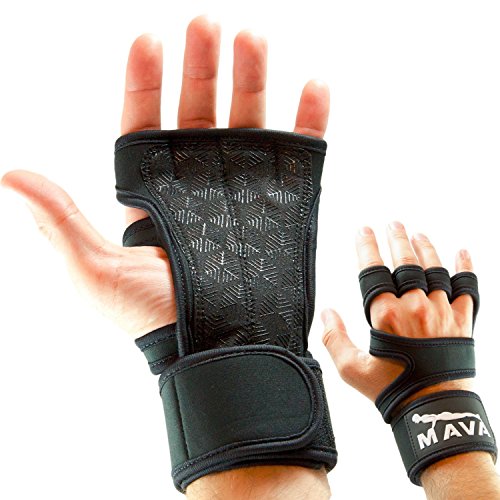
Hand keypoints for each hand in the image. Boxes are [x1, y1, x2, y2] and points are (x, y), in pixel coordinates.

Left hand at [0, 15, 329, 339]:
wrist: (215, 353)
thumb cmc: (152, 319)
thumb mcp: (94, 272)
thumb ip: (59, 221)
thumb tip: (8, 175)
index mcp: (152, 192)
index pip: (145, 123)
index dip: (145, 82)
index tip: (148, 39)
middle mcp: (197, 182)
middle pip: (199, 111)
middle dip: (202, 66)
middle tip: (209, 23)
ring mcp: (243, 189)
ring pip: (249, 122)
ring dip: (252, 78)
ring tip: (253, 38)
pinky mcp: (282, 204)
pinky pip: (299, 154)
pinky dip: (309, 120)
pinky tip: (314, 86)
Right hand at [321, 221, 474, 403]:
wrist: (435, 410)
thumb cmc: (393, 390)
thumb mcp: (352, 369)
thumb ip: (335, 339)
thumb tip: (327, 313)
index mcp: (387, 314)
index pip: (373, 271)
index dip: (366, 247)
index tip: (363, 230)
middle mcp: (416, 306)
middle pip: (405, 263)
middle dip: (397, 240)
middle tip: (393, 224)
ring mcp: (442, 311)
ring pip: (434, 269)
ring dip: (425, 249)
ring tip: (417, 234)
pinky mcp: (462, 321)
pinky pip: (467, 288)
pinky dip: (465, 268)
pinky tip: (463, 252)